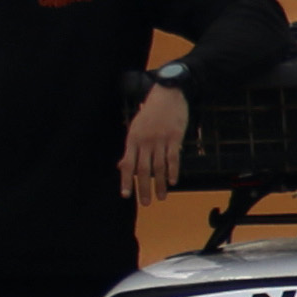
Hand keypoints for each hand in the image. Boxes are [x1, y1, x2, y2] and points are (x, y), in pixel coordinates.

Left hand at [118, 81, 189, 204]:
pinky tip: (173, 181)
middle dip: (143, 188)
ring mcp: (160, 139)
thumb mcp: (136, 128)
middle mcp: (145, 141)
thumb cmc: (151, 112)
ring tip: (161, 197)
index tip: (126, 195)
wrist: (168, 93)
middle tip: (145, 203)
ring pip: (159, 167)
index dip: (126, 181)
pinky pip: (173, 158)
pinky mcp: (174, 137)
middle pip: (143, 169)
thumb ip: (130, 149)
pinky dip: (173, 171)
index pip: (128, 164)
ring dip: (160, 184)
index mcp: (133, 139)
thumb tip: (121, 166)